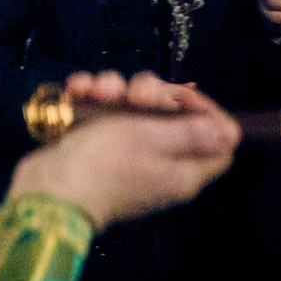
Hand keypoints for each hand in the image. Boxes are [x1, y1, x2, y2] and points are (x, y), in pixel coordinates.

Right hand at [7, 71, 238, 230]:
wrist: (48, 190)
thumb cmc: (103, 165)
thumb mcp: (150, 140)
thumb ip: (192, 133)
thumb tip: (232, 133)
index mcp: (185, 171)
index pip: (219, 141)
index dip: (207, 112)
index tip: (182, 95)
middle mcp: (162, 163)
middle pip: (175, 118)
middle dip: (154, 94)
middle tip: (135, 94)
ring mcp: (129, 155)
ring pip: (136, 109)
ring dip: (116, 90)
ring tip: (97, 91)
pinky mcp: (99, 146)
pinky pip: (106, 114)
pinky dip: (93, 98)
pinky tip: (79, 90)